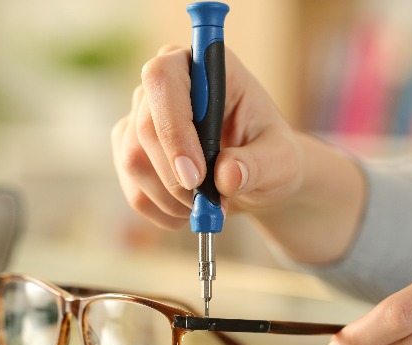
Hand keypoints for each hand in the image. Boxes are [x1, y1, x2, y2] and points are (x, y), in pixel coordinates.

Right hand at [111, 46, 364, 263]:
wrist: (255, 177)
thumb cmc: (271, 156)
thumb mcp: (282, 160)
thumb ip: (261, 165)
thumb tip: (227, 177)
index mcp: (202, 66)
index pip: (163, 80)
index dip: (173, 129)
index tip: (195, 176)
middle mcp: (163, 85)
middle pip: (143, 128)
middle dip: (175, 177)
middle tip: (210, 204)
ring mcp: (139, 118)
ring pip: (133, 162)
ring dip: (172, 198)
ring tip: (208, 205)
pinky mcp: (129, 152)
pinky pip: (134, 190)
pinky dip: (163, 211)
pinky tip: (190, 210)